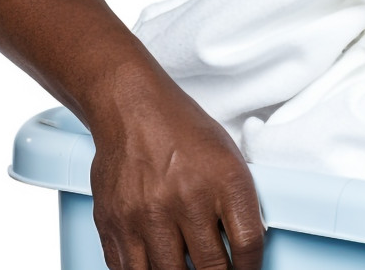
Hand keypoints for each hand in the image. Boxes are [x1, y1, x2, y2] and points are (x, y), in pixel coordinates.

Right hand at [89, 92, 264, 269]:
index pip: (248, 243)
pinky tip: (157, 264)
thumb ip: (237, 203)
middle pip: (210, 268)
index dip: (250, 267)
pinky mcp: (114, 224)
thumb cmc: (184, 132)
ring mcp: (146, 215)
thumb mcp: (228, 157)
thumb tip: (244, 251)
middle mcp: (186, 199)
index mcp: (224, 180)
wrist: (133, 110)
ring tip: (186, 267)